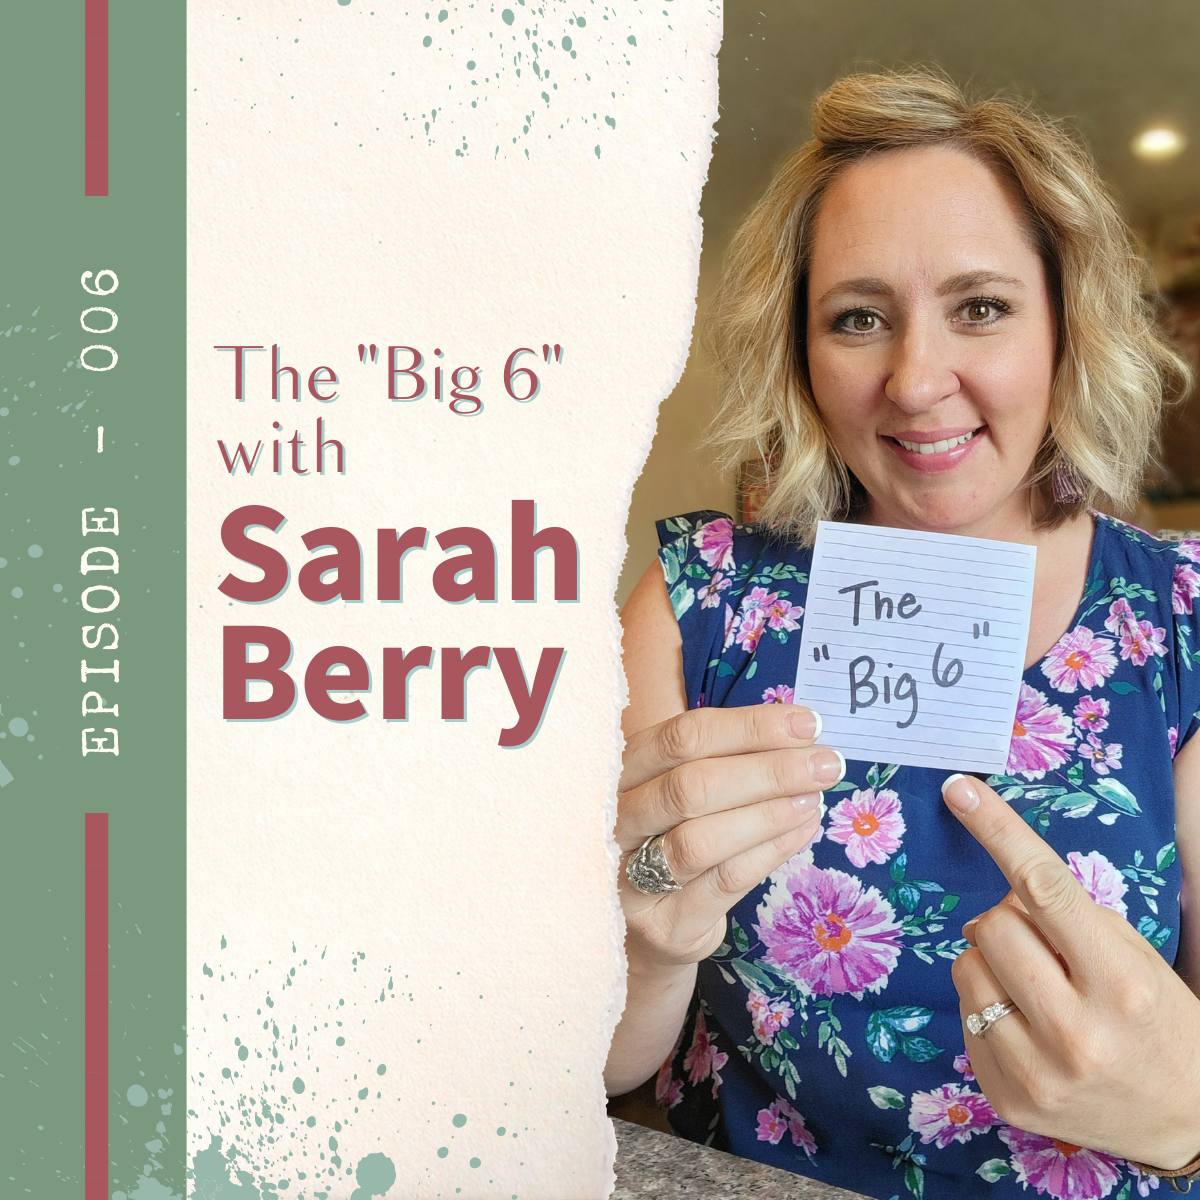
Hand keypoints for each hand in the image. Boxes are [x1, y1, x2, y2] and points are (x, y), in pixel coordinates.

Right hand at [617, 704, 842, 972]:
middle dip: (768, 770)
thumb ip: (728, 759)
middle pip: (691, 786)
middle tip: (825, 764)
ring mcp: (631, 877)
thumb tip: (800, 732)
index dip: (748, 726)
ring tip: (815, 798)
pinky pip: (724, 881)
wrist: (653, 928)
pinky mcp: (664, 925)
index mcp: (621, 772)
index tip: (806, 724)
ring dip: (769, 814)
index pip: (682, 737)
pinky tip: (802, 831)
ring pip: (702, 838)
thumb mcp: (687, 790)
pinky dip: (770, 851)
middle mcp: (616, 821)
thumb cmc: (676, 838)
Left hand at [942, 773, 1199, 1168]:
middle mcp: (1076, 1031)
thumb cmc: (1157, 1021)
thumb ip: (1069, 918)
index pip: (1044, 887)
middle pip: (992, 924)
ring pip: (966, 967)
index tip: (959, 789)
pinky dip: (987, 1007)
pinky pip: (963, 1016)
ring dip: (991, 963)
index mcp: (1119, 983)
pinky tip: (1027, 1027)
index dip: (998, 830)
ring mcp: (1037, 1072)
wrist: (1187, 1123)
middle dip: (1008, 920)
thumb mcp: (1135, 958)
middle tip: (1042, 945)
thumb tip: (997, 898)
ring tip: (1034, 988)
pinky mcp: (1006, 1098)